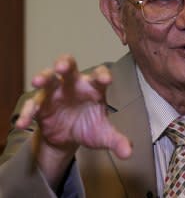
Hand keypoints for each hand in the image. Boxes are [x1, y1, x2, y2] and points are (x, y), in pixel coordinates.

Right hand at [16, 54, 131, 159]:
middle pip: (69, 67)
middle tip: (62, 66)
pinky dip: (27, 113)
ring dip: (43, 77)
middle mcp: (74, 85)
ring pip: (48, 79)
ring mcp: (56, 93)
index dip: (102, 75)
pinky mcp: (41, 105)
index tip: (106, 80)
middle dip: (65, 63)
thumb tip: (128, 153)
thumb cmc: (89, 126)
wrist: (68, 137)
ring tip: (38, 81)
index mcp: (94, 88)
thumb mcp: (104, 135)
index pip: (99, 76)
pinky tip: (23, 123)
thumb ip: (117, 140)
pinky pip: (33, 106)